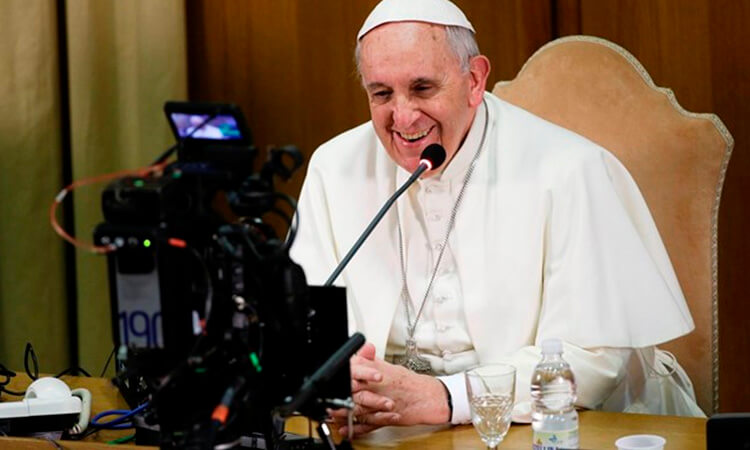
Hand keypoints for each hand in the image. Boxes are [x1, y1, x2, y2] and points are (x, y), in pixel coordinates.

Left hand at [328, 342, 449, 436]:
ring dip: (345, 412)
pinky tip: (346, 430)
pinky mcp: (386, 418)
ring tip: (332, 413)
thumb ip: (373, 360)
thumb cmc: (410, 384)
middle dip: (341, 394)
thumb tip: (363, 349)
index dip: (345, 374)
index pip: (358, 370)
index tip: (334, 376)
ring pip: (360, 408)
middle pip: (356, 390)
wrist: (429, 397)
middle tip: (328, 398)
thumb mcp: (390, 368)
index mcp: (381, 373)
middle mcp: (381, 388)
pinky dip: (357, 429)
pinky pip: (369, 425)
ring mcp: (383, 404)